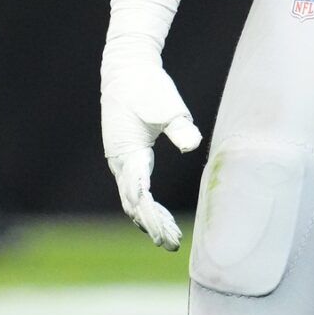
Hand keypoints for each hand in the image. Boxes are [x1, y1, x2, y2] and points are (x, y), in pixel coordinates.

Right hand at [100, 42, 202, 249]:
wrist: (126, 70)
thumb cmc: (148, 87)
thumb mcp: (167, 106)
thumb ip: (180, 126)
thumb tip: (192, 145)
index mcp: (128, 153)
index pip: (140, 194)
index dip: (153, 216)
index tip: (166, 233)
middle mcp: (120, 162)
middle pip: (134, 204)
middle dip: (153, 225)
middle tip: (174, 244)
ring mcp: (121, 161)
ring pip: (132, 200)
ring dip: (149, 220)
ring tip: (170, 239)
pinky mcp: (127, 156)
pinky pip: (133, 189)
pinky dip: (145, 206)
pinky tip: (159, 216)